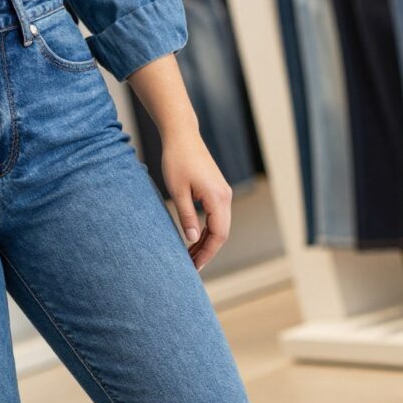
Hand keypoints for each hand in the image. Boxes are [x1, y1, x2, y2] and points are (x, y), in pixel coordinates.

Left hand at [160, 132, 232, 271]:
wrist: (182, 136)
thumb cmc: (177, 160)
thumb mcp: (177, 191)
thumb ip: (186, 216)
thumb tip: (193, 239)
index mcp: (218, 198)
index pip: (218, 234)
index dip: (207, 253)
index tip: (194, 266)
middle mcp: (225, 196)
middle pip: (222, 232)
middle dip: (207, 251)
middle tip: (191, 266)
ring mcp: (223, 193)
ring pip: (220, 225)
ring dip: (207, 241)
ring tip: (190, 256)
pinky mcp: (217, 190)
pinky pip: (216, 216)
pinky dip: (207, 229)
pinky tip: (195, 238)